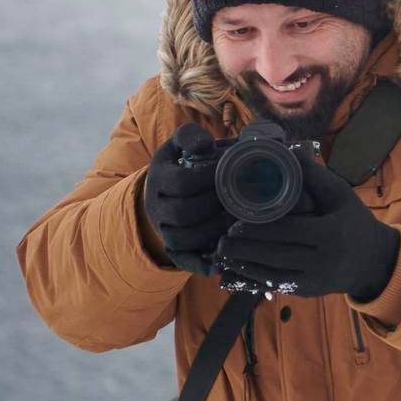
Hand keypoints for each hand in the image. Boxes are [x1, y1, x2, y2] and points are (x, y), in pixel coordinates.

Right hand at [142, 122, 231, 276]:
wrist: (160, 194)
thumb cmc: (179, 166)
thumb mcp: (178, 145)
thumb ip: (189, 137)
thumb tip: (205, 144)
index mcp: (158, 179)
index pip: (182, 182)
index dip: (209, 178)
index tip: (233, 171)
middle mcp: (156, 207)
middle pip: (183, 212)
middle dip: (215, 206)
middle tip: (243, 198)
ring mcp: (163, 230)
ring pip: (183, 238)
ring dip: (213, 231)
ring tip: (239, 220)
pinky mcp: (172, 248)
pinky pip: (182, 260)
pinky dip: (198, 264)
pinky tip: (218, 264)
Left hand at [211, 151, 399, 299]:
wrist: (371, 260)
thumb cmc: (353, 222)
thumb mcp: (341, 195)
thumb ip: (315, 176)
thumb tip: (289, 151)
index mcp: (330, 234)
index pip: (288, 231)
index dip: (259, 229)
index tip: (235, 223)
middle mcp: (323, 261)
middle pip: (275, 255)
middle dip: (245, 249)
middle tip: (221, 240)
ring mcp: (314, 280)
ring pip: (272, 274)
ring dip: (244, 266)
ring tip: (222, 254)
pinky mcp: (307, 292)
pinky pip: (275, 286)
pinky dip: (253, 278)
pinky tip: (236, 269)